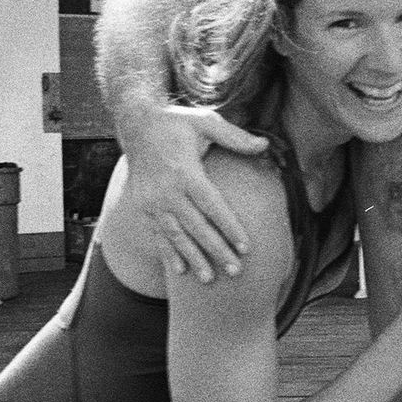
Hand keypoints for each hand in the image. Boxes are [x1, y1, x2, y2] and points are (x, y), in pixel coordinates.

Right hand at [118, 106, 269, 281]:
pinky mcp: (143, 208)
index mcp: (185, 172)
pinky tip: (180, 272)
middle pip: (196, 227)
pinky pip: (158, 235)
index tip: (246, 247)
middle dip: (216, 250)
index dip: (229, 227)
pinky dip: (168, 254)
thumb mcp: (205, 122)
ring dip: (193, 258)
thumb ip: (234, 136)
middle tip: (235, 271)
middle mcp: (167, 191)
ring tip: (210, 279)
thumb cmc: (176, 123)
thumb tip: (265, 145)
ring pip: (176, 236)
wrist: (136, 125)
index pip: (211, 205)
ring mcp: (152, 202)